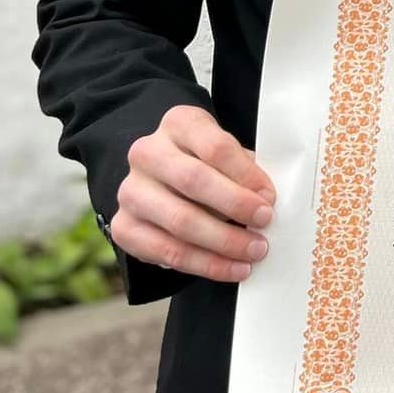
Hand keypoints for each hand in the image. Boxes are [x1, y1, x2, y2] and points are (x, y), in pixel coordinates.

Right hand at [112, 105, 275, 282]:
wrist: (161, 180)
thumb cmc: (206, 164)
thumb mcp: (226, 153)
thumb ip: (244, 170)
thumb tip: (268, 201)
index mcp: (179, 124)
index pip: (214, 146)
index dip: (246, 175)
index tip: (270, 197)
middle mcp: (147, 153)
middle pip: (193, 180)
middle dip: (235, 206)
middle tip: (264, 224)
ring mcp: (131, 191)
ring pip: (179, 221)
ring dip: (223, 242)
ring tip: (253, 252)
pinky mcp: (123, 227)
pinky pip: (166, 252)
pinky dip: (205, 264)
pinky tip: (232, 268)